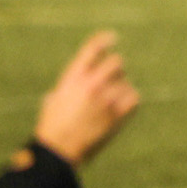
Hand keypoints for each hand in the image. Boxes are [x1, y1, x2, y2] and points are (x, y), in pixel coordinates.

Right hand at [31, 31, 139, 166]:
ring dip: (120, 88)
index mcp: (73, 78)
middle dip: (116, 69)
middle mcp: (91, 84)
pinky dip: (130, 100)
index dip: (104, 39)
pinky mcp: (117, 113)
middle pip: (117, 62)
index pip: (93, 49)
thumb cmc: (52, 126)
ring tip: (108, 102)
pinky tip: (121, 107)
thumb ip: (68, 86)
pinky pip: (134, 97)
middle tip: (112, 79)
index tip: (113, 37)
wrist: (58, 150)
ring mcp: (106, 98)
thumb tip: (75, 83)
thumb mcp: (53, 99)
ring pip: (126, 82)